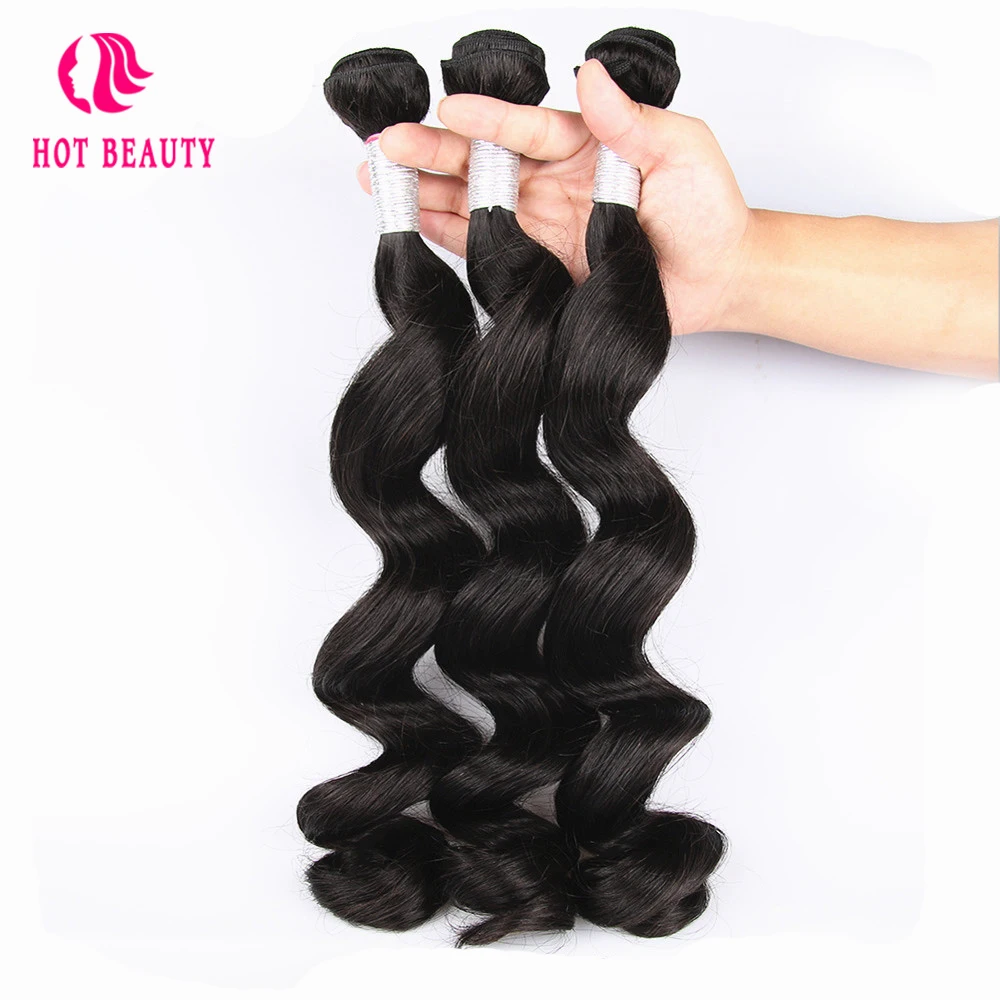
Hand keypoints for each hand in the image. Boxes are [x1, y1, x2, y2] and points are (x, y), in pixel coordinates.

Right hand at [359, 59, 753, 335]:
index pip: (523, 127)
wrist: (718, 280)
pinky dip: (453, 239)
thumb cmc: (709, 211)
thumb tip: (589, 73)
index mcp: (583, 145)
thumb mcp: (681, 150)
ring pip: (475, 204)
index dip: (484, 120)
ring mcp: (543, 225)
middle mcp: (554, 181)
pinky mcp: (540, 266)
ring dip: (428, 194)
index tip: (446, 110)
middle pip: (483, 163)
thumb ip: (630, 120)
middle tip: (386, 146)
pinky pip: (488, 251)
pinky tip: (418, 225)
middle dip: (432, 153)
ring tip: (383, 183)